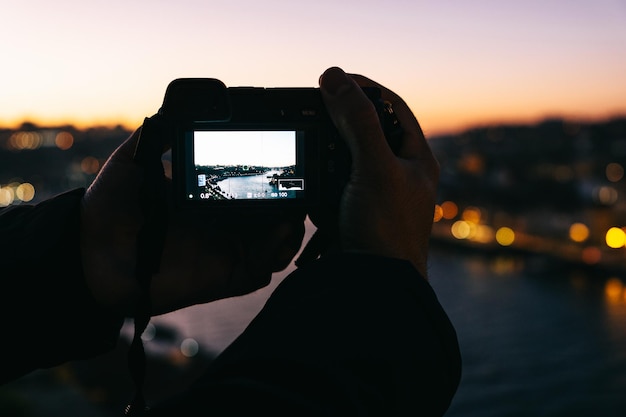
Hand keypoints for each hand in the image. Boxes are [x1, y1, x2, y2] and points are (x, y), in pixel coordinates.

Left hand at [79, 126, 305, 316]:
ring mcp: (224, 254)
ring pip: (275, 248)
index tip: (288, 166)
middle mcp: (222, 228)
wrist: (86, 250)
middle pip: (273, 221)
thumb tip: (183, 101)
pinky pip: (260, 272)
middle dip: (293, 207)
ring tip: (295, 211)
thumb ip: (163, 131)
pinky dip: (275, 254)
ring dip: (291, 232)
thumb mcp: (138, 158)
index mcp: (210, 201)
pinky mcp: (221, 278)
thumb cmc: (109, 206)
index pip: (253, 193)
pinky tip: (280, 232)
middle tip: (303, 189)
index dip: (275, 184)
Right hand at [318, 67, 438, 277]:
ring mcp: (378, 196)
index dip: (364, 89)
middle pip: (369, 131)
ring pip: (347, 160)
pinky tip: (312, 189)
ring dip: (328, 156)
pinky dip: (321, 185)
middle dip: (341, 122)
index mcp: (417, 159)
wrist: (373, 287)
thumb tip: (335, 78)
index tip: (333, 80)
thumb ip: (356, 122)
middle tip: (315, 111)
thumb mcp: (373, 168)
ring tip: (313, 153)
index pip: (393, 106)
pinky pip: (334, 188)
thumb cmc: (386, 231)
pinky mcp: (357, 214)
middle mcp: (401, 175)